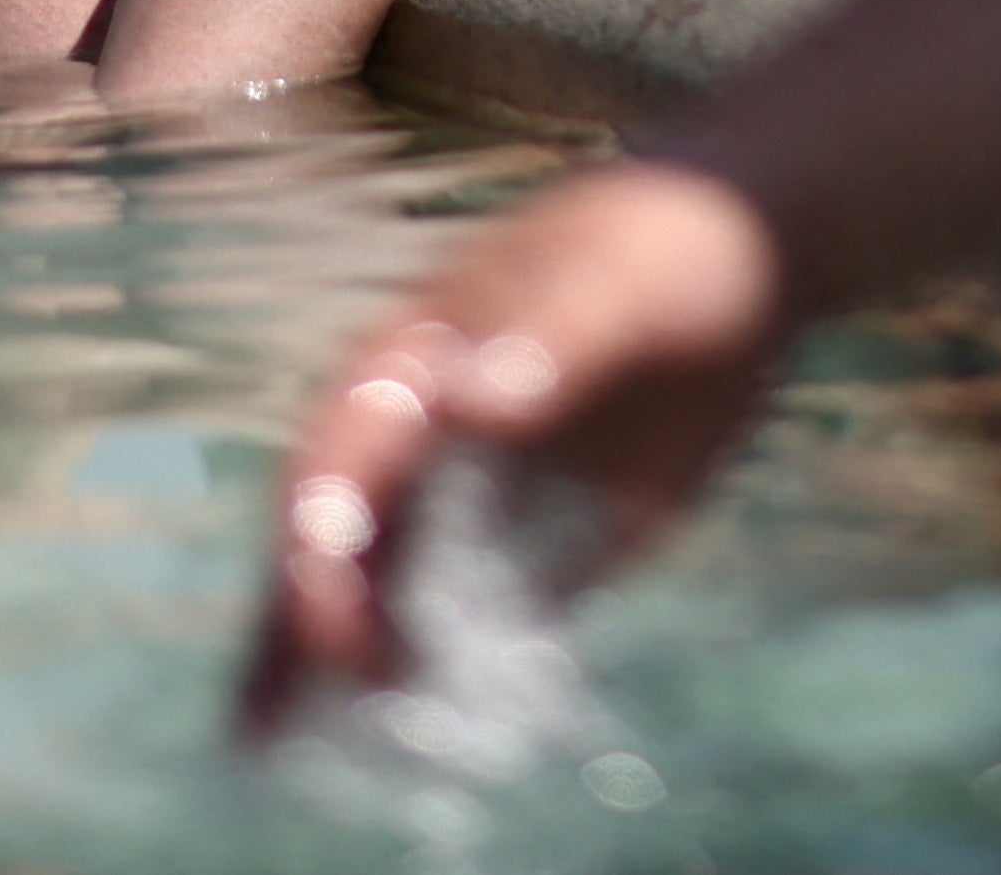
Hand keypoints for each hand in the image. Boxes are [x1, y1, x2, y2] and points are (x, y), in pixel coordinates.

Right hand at [240, 155, 795, 735]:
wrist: (734, 266)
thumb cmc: (658, 251)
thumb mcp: (613, 285)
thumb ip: (549, 342)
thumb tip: (468, 401)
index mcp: (408, 368)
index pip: (331, 474)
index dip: (316, 558)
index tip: (334, 636)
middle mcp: (416, 436)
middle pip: (333, 545)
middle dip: (298, 630)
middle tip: (267, 733)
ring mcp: (465, 487)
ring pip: (381, 586)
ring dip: (345, 656)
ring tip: (291, 749)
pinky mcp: (524, 533)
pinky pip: (463, 607)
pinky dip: (434, 661)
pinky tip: (420, 717)